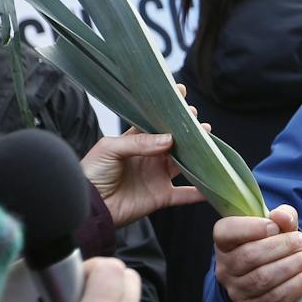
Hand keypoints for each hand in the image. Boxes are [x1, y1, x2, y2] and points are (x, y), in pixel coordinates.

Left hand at [78, 84, 211, 226]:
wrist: (88, 207)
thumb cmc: (92, 173)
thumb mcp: (110, 149)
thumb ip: (138, 142)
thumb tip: (169, 139)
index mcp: (135, 142)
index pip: (155, 122)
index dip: (168, 109)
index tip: (181, 94)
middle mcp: (150, 157)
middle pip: (174, 141)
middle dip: (187, 130)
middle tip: (196, 120)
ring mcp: (156, 176)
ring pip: (184, 163)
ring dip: (197, 154)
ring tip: (209, 142)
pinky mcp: (160, 196)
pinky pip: (184, 194)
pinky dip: (199, 192)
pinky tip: (213, 184)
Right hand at [214, 204, 301, 301]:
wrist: (274, 283)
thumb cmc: (273, 247)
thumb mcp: (277, 228)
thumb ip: (282, 216)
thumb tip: (282, 215)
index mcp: (225, 243)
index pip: (226, 231)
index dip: (250, 227)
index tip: (274, 226)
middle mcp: (225, 269)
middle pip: (250, 256)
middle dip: (283, 246)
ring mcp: (237, 292)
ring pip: (264, 278)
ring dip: (294, 266)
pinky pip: (276, 298)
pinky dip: (298, 285)